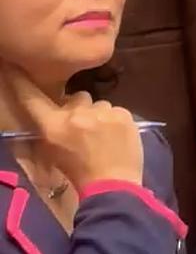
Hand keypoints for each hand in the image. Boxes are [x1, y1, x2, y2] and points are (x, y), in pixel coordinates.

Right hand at [4, 64, 142, 192]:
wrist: (114, 187)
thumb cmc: (78, 176)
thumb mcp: (53, 154)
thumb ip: (51, 129)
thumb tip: (52, 112)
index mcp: (54, 126)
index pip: (32, 99)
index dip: (20, 82)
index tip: (14, 67)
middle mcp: (77, 113)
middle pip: (76, 98)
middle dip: (79, 109)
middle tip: (83, 129)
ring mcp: (102, 111)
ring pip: (98, 105)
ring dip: (98, 116)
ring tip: (103, 137)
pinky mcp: (123, 113)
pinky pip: (115, 111)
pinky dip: (115, 122)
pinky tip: (116, 138)